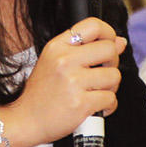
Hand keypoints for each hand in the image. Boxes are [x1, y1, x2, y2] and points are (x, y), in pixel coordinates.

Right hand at [7, 18, 123, 146]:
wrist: (26, 121)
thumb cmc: (41, 93)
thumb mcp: (55, 62)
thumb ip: (86, 49)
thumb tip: (119, 42)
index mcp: (57, 47)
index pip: (93, 25)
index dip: (108, 33)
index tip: (110, 44)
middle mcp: (64, 60)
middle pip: (109, 49)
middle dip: (112, 63)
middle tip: (102, 73)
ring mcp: (73, 82)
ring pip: (114, 76)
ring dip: (110, 87)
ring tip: (96, 93)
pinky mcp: (81, 103)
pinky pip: (111, 99)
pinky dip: (108, 106)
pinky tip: (96, 107)